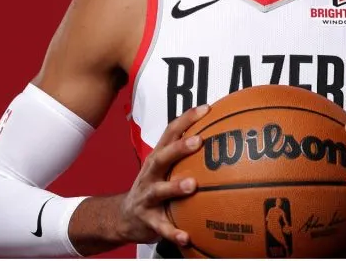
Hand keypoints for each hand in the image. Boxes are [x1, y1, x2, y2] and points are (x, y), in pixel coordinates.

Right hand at [117, 104, 209, 247]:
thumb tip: (222, 140)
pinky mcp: (147, 220)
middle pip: (162, 157)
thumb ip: (186, 156)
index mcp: (157, 158)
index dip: (187, 119)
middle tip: (199, 141)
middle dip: (179, 148)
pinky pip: (162, 227)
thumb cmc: (154, 187)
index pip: (170, 132)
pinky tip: (187, 236)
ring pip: (159, 190)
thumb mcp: (165, 168)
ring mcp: (146, 197)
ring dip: (174, 187)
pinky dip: (173, 232)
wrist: (123, 217)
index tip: (207, 109)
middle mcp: (150, 174)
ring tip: (192, 185)